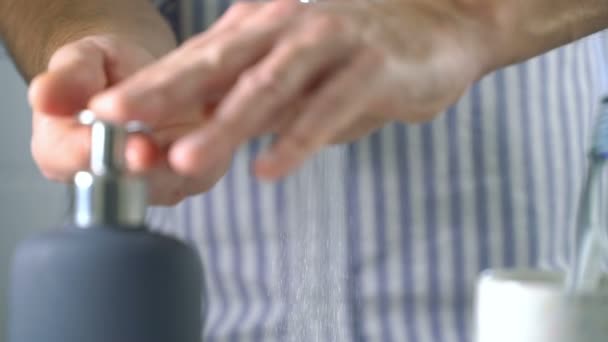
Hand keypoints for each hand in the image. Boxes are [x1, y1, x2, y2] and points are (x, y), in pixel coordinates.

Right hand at [29, 34, 230, 204]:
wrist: (147, 75)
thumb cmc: (107, 70)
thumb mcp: (83, 59)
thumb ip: (68, 77)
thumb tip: (44, 96)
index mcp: (64, 152)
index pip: (71, 160)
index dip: (89, 152)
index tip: (100, 141)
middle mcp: (108, 177)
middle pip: (123, 183)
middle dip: (138, 168)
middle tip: (145, 151)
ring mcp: (151, 184)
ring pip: (168, 184)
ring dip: (178, 167)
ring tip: (186, 144)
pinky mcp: (190, 178)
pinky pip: (203, 173)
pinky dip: (210, 156)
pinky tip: (213, 136)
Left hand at [89, 0, 489, 179]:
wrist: (438, 26)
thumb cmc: (358, 52)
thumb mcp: (294, 68)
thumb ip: (250, 97)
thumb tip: (197, 135)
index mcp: (264, 26)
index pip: (199, 58)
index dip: (152, 86)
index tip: (106, 115)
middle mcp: (290, 26)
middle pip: (219, 63)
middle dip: (165, 94)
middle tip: (118, 121)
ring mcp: (333, 42)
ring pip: (269, 87)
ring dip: (226, 125)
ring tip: (189, 159)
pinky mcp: (373, 67)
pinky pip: (328, 109)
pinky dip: (297, 140)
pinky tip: (270, 168)